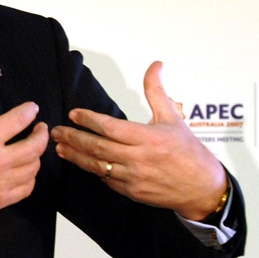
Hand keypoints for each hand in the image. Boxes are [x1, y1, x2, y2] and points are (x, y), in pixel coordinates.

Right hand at [0, 73, 48, 239]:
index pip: (17, 121)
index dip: (29, 112)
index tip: (33, 109)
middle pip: (34, 147)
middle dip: (42, 135)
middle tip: (41, 128)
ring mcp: (2, 183)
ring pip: (33, 168)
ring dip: (37, 156)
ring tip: (33, 149)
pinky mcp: (1, 201)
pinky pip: (27, 188)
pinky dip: (31, 178)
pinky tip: (25, 172)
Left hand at [50, 61, 225, 220]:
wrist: (202, 188)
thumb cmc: (188, 152)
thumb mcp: (172, 117)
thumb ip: (156, 91)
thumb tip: (155, 65)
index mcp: (147, 138)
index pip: (110, 127)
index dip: (88, 120)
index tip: (73, 114)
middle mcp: (138, 159)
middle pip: (97, 147)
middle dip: (72, 138)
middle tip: (56, 131)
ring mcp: (133, 178)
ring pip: (96, 166)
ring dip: (75, 156)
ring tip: (59, 148)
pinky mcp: (131, 192)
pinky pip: (106, 180)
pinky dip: (93, 170)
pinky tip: (83, 162)